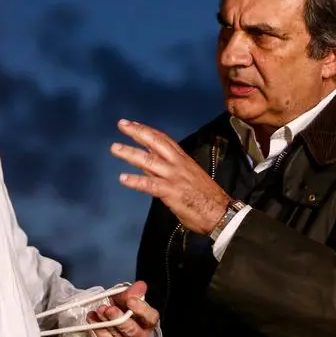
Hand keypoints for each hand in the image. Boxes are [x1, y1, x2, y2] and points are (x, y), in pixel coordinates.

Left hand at [88, 281, 158, 336]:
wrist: (113, 315)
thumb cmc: (124, 306)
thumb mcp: (128, 296)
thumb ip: (134, 292)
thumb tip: (140, 286)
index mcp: (148, 321)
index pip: (151, 318)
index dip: (141, 310)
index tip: (130, 300)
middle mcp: (141, 336)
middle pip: (132, 331)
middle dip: (119, 318)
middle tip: (109, 309)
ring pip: (117, 335)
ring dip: (106, 322)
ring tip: (99, 310)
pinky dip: (98, 330)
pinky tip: (92, 318)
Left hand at [111, 119, 230, 234]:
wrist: (220, 212)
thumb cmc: (205, 197)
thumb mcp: (187, 177)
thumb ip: (165, 171)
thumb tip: (146, 166)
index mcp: (183, 159)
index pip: (163, 139)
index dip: (146, 130)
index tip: (131, 124)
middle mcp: (178, 164)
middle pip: (156, 143)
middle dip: (138, 132)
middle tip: (121, 124)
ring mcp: (174, 177)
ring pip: (150, 161)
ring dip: (131, 153)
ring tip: (115, 148)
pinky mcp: (172, 192)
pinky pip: (150, 185)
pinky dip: (136, 181)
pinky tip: (123, 178)